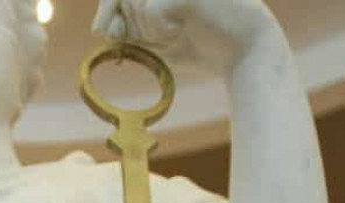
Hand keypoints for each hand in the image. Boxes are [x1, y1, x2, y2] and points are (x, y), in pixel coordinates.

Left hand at [92, 0, 279, 71]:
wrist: (245, 55)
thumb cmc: (202, 47)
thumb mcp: (155, 42)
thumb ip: (127, 31)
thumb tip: (100, 27)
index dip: (107, 8)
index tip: (105, 31)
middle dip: (132, 26)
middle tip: (163, 37)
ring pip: (134, 2)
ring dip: (148, 30)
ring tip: (177, 32)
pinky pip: (151, 9)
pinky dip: (160, 29)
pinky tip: (181, 30)